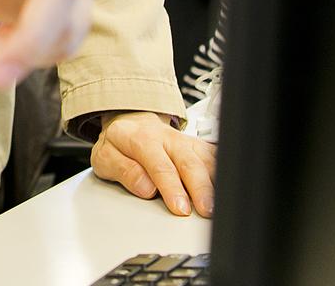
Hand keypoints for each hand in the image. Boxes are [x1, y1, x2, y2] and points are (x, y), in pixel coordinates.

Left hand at [91, 111, 216, 216]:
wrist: (129, 123)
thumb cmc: (119, 144)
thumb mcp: (105, 157)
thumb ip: (123, 171)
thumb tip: (145, 188)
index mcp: (141, 140)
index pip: (160, 165)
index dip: (172, 188)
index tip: (180, 208)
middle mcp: (166, 138)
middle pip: (189, 162)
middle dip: (199, 187)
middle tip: (205, 210)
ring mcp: (184, 141)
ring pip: (205, 159)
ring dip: (215, 181)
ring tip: (219, 204)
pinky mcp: (197, 146)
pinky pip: (214, 156)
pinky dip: (223, 171)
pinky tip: (228, 187)